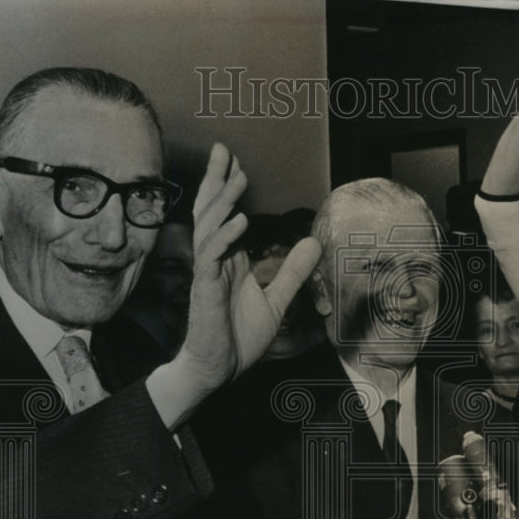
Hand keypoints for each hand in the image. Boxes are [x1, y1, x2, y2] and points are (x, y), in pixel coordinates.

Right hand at [176, 143, 321, 393]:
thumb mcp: (276, 300)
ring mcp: (208, 273)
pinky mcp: (204, 290)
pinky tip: (240, 222)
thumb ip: (293, 271)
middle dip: (216, 180)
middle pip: (211, 211)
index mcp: (230, 260)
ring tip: (236, 177)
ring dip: (223, 201)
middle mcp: (216, 260)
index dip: (228, 189)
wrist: (220, 369)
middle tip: (222, 149)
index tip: (237, 163)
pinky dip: (225, 238)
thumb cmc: (239, 337)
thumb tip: (314, 243)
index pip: (226, 215)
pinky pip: (212, 257)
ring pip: (210, 227)